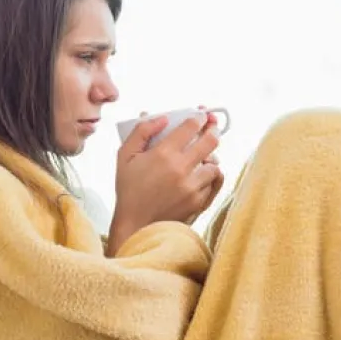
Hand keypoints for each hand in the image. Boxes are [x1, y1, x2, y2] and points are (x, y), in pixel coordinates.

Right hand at [108, 111, 221, 254]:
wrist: (136, 225)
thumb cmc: (129, 190)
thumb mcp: (125, 155)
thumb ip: (142, 131)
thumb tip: (161, 117)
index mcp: (163, 154)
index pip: (191, 127)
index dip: (199, 117)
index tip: (201, 115)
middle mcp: (181, 169)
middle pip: (211, 141)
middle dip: (214, 130)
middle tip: (212, 127)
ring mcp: (192, 186)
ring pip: (215, 164)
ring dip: (211, 157)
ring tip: (203, 157)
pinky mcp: (199, 201)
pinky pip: (213, 183)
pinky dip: (210, 177)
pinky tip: (202, 174)